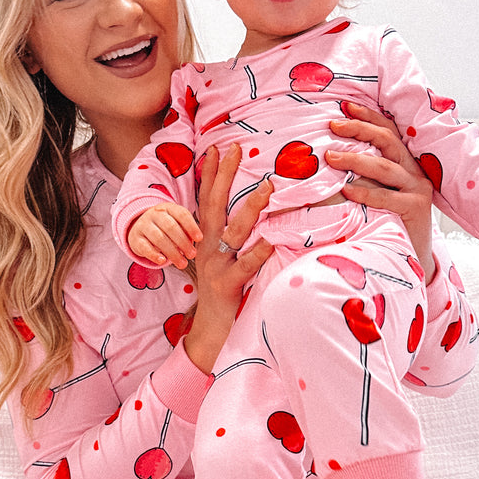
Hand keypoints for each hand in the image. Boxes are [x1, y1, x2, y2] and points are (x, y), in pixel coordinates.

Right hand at [128, 201, 201, 268]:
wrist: (139, 227)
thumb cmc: (164, 227)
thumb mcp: (175, 222)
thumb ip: (185, 230)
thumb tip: (196, 243)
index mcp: (168, 208)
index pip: (181, 214)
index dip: (191, 226)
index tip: (199, 239)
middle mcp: (154, 214)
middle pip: (170, 227)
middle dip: (183, 242)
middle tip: (192, 255)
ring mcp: (143, 225)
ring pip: (159, 238)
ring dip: (172, 252)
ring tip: (182, 263)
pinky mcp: (135, 238)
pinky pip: (144, 247)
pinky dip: (154, 254)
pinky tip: (163, 261)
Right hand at [182, 145, 273, 374]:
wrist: (210, 329)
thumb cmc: (222, 291)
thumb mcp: (221, 258)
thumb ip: (231, 236)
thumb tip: (250, 210)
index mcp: (206, 238)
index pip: (207, 199)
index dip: (211, 174)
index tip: (217, 148)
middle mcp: (207, 247)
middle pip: (215, 205)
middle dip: (225, 176)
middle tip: (237, 150)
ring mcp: (217, 265)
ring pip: (234, 231)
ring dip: (250, 207)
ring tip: (267, 187)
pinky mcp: (228, 285)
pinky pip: (245, 266)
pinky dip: (258, 252)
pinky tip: (272, 240)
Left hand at [326, 101, 436, 278]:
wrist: (413, 255)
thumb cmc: (390, 222)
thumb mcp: (379, 193)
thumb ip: (365, 176)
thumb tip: (328, 157)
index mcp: (405, 162)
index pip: (388, 131)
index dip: (367, 118)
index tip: (344, 108)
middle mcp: (414, 171)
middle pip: (387, 141)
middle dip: (360, 130)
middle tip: (333, 126)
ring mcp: (417, 189)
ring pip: (385, 167)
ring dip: (356, 160)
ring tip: (331, 157)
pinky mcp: (416, 208)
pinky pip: (387, 197)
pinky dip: (365, 192)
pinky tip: (347, 190)